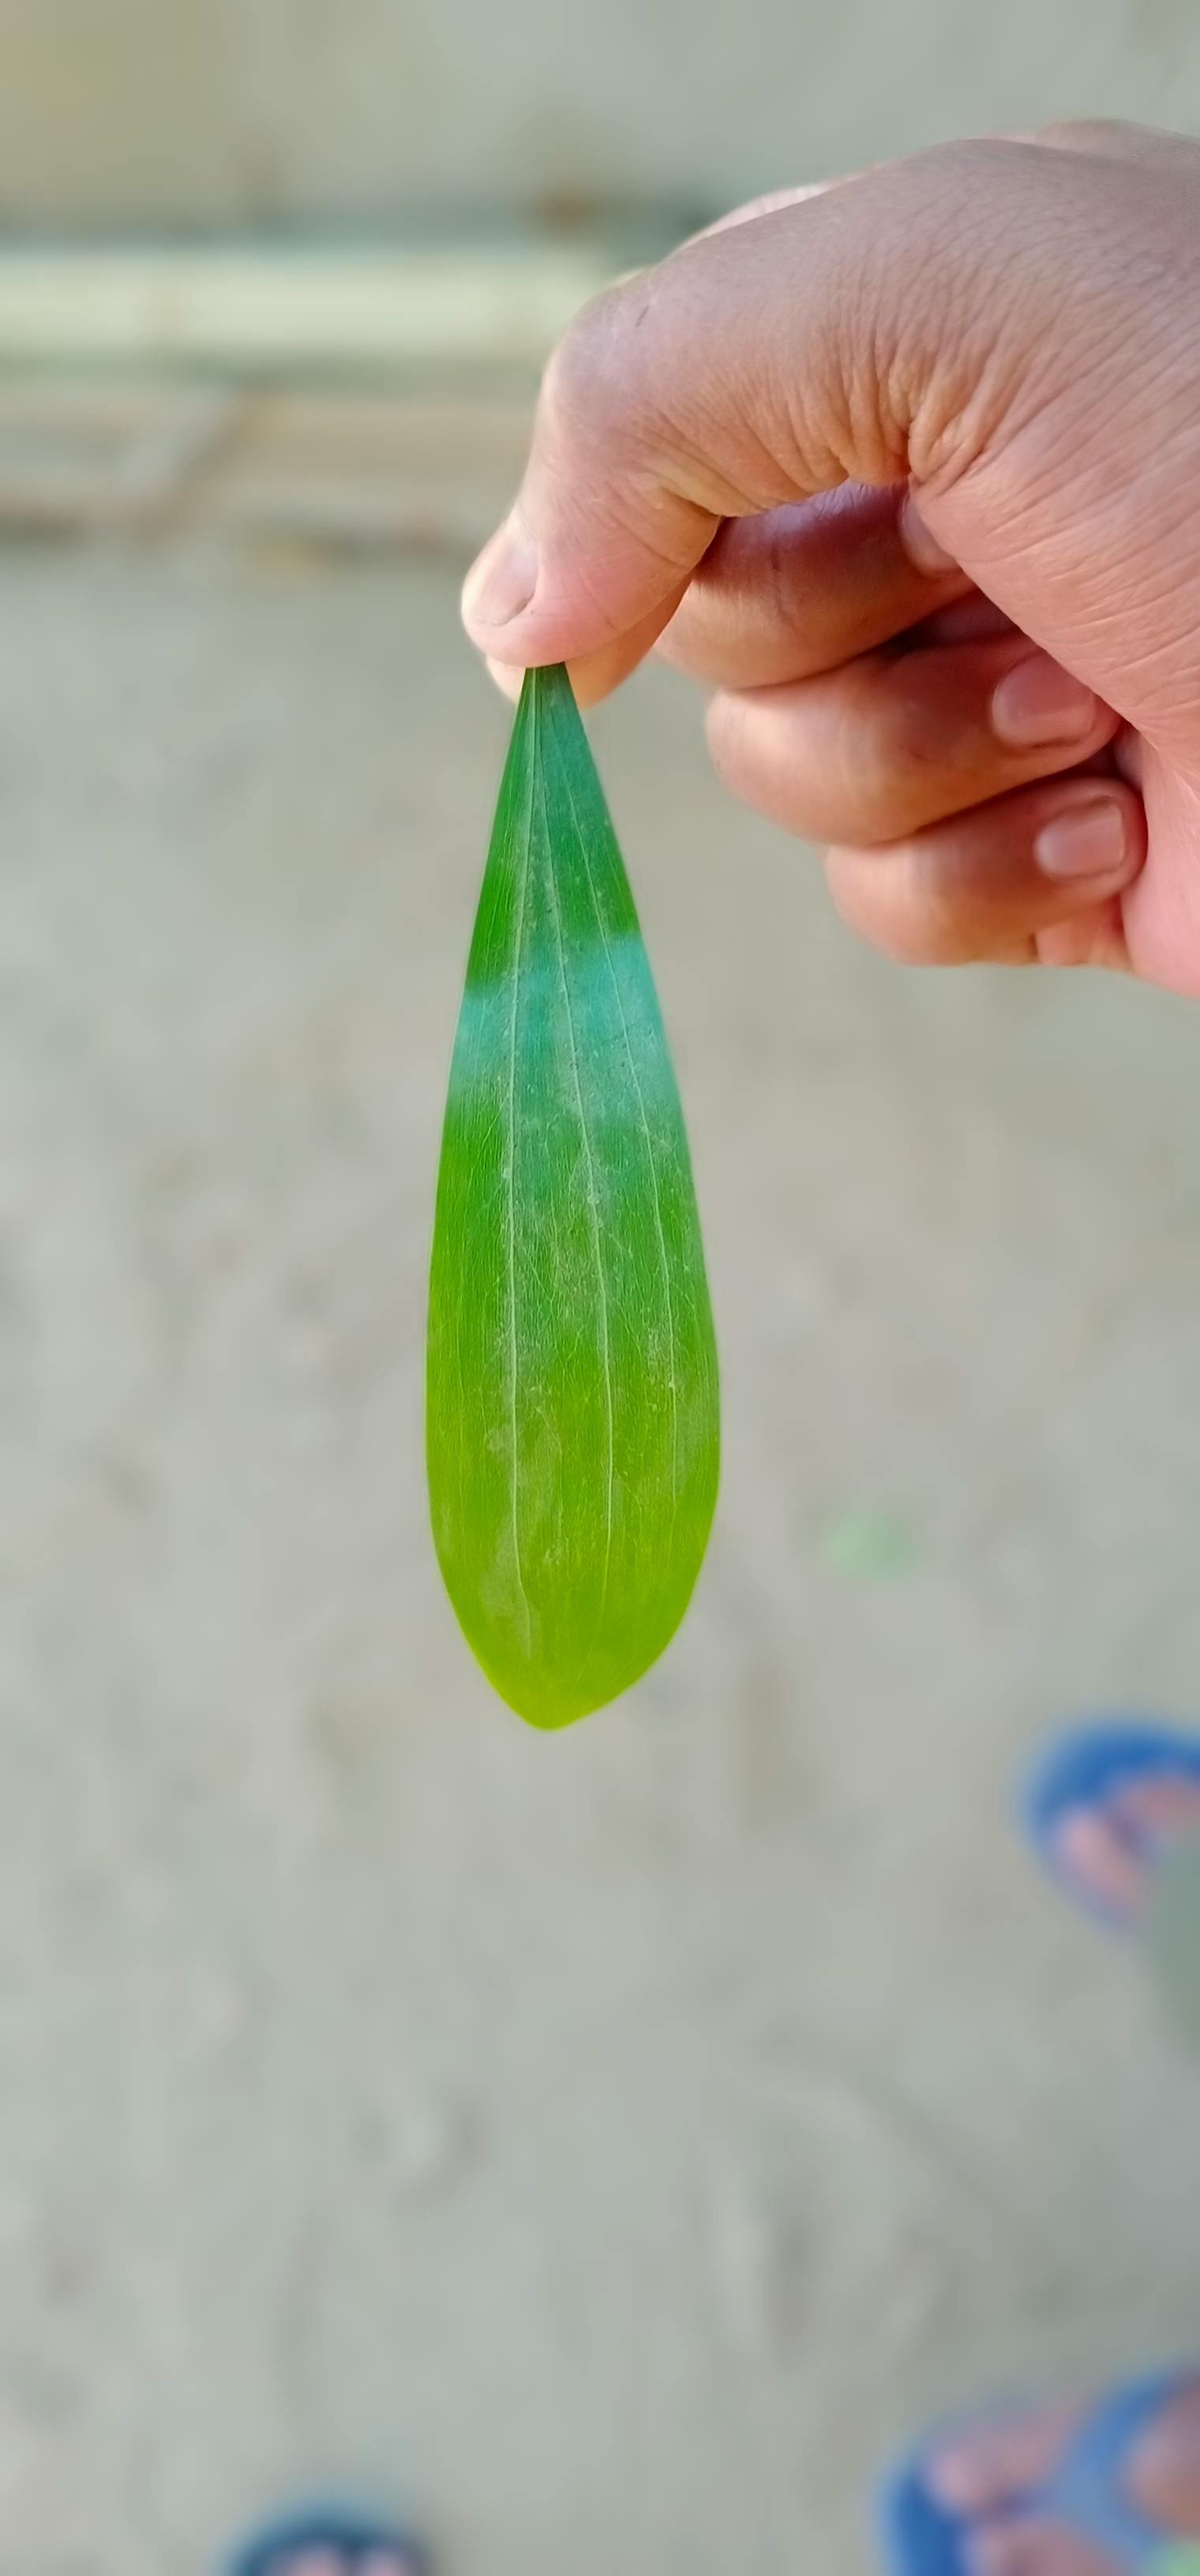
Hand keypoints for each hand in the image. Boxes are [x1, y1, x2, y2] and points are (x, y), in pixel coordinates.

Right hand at [462, 123, 1199, 984]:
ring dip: (917, 758)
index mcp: (936, 321)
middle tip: (993, 577)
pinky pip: (894, 904)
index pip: (671, 413)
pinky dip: (992, 877)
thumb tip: (503, 623)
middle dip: (826, 626)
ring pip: (783, 775)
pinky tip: (1128, 816)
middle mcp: (963, 496)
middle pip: (704, 613)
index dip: (641, 495)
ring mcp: (1004, 685)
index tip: (659, 547)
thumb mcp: (943, 288)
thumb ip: (657, 391)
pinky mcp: (1054, 859)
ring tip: (1093, 704)